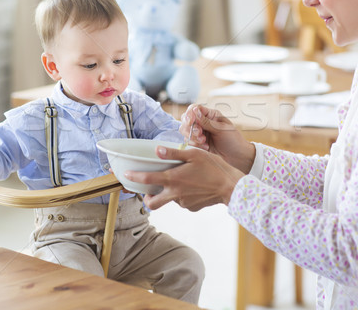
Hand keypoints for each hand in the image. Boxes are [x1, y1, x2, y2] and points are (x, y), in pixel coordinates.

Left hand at [125, 145, 244, 210]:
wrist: (231, 187)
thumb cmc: (214, 167)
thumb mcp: (194, 154)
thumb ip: (174, 153)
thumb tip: (157, 150)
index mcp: (173, 179)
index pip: (147, 180)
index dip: (134, 178)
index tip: (126, 175)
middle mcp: (175, 194)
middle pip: (151, 203)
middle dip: (146, 198)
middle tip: (148, 190)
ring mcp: (183, 203)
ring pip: (169, 199)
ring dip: (169, 192)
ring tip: (181, 181)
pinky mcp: (192, 208)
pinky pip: (182, 201)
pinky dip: (183, 195)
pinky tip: (193, 187)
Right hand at [180, 104, 254, 173]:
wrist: (237, 157)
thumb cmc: (233, 140)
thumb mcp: (221, 129)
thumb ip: (206, 121)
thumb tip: (194, 111)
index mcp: (211, 115)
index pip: (195, 108)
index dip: (190, 114)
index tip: (191, 121)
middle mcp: (203, 122)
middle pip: (186, 119)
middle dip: (190, 127)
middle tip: (200, 133)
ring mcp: (200, 133)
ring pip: (185, 130)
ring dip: (192, 136)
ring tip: (204, 141)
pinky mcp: (198, 143)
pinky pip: (188, 141)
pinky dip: (195, 144)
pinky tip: (205, 147)